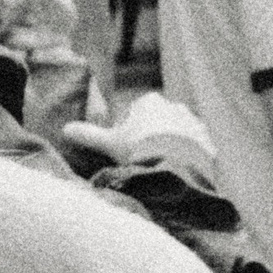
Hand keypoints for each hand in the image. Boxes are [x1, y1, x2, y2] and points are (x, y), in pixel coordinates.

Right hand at [63, 92, 215, 167]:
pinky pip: (195, 148)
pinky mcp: (208, 140)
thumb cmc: (139, 149)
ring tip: (160, 167)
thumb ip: (88, 134)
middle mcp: (175, 106)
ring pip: (177, 134)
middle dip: (151, 135)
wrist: (175, 167)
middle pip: (158, 121)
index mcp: (150, 101)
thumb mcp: (109, 143)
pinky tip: (177, 171)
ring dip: (170, 146)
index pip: (136, 110)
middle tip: (142, 157)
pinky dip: (187, 158)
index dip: (128, 128)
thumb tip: (64, 129)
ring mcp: (194, 123)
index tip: (125, 146)